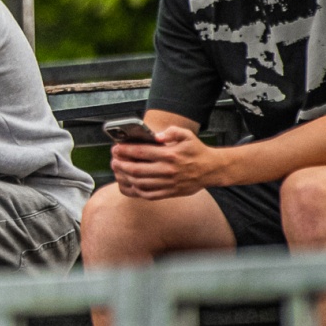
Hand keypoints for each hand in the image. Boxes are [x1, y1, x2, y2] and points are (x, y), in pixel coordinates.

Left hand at [109, 125, 224, 199]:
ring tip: (118, 171)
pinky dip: (136, 190)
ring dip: (125, 178)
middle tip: (113, 161)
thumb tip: (155, 136)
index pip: (142, 152)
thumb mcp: (187, 135)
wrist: (211, 169)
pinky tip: (130, 184)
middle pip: (137, 169)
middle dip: (121, 165)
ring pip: (140, 183)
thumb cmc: (196, 150)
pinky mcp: (170, 192)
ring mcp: (168, 183)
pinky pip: (149, 194)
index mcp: (170, 154)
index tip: (116, 149)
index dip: (125, 150)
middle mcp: (168, 170)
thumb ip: (171, 131)